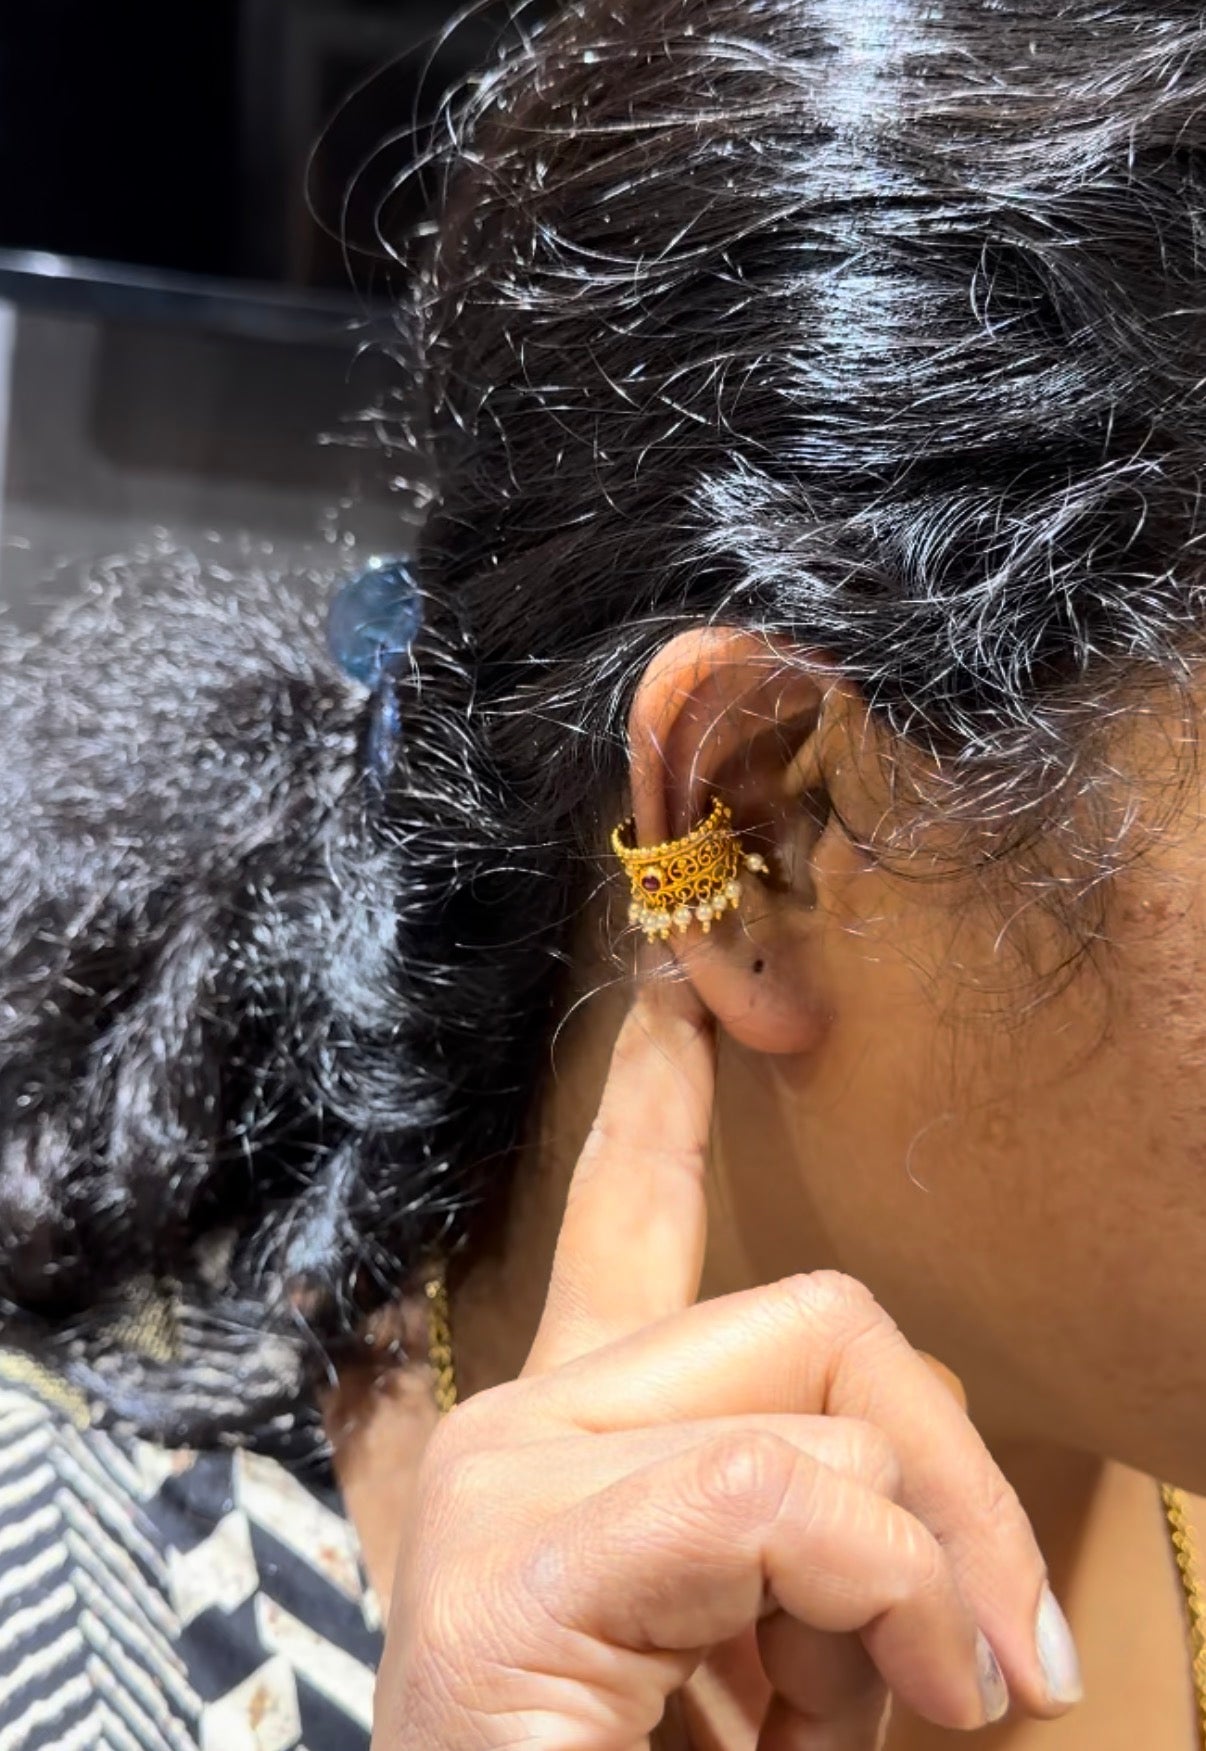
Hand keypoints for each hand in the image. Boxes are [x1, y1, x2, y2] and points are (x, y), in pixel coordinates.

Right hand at [372, 961, 1078, 1749]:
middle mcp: (530, 1429)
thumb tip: (964, 1598)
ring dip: (922, 1572)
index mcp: (577, 1444)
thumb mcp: (766, 1668)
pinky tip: (880, 1714)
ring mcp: (516, 1481)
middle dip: (953, 1464)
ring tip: (890, 1724)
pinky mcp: (520, 1556)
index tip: (678, 989)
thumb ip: (824, 1563)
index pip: (626, 1228)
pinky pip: (774, 1496)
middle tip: (1001, 1657)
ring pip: (820, 1394)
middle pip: (815, 1314)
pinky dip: (884, 1599)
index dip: (659, 1108)